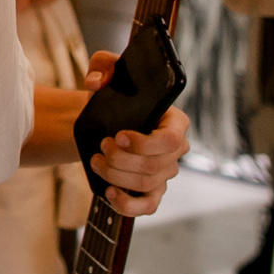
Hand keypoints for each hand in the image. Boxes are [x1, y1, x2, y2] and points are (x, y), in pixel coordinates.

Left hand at [79, 50, 188, 216]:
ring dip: (116, 175)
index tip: (118, 136)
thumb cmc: (111, 97)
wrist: (100, 123)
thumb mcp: (105, 72)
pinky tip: (109, 192)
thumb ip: (102, 65)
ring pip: (146, 184)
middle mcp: (176, 149)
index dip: (145, 143)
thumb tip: (96, 82)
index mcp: (175, 121)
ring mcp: (165, 173)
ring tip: (97, 161)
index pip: (171, 139)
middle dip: (121, 160)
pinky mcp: (152, 192)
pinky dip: (127, 204)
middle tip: (101, 147)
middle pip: (155, 166)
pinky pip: (148, 207)